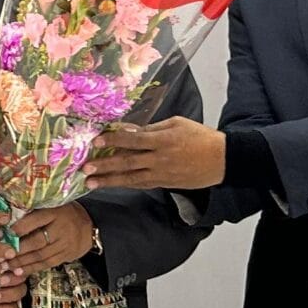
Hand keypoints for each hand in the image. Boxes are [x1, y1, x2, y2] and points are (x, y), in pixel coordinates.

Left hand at [8, 201, 97, 271]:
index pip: (36, 219)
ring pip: (41, 255)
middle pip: (38, 241)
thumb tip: (5, 216)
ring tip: (6, 266)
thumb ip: (33, 210)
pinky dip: (32, 268)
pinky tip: (19, 272)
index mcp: (55, 212)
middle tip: (1, 255)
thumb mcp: (51, 205)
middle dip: (18, 250)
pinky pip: (47, 264)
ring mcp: (65, 243)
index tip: (5, 233)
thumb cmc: (62, 213)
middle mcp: (61, 228)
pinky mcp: (66, 255)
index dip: (20, 227)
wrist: (88, 226)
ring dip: (22, 262)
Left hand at [86, 118, 224, 191]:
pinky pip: (141, 184)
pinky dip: (125, 184)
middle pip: (127, 163)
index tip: (96, 141)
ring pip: (130, 178)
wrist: (221, 160)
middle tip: (85, 169)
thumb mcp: (176, 124)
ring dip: (109, 181)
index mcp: (163, 140)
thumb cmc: (199, 136)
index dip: (113, 140)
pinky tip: (112, 184)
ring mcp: (162, 174)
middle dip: (104, 166)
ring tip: (90, 183)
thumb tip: (129, 129)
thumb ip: (151, 128)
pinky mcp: (165, 184)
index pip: (133, 140)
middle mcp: (159, 159)